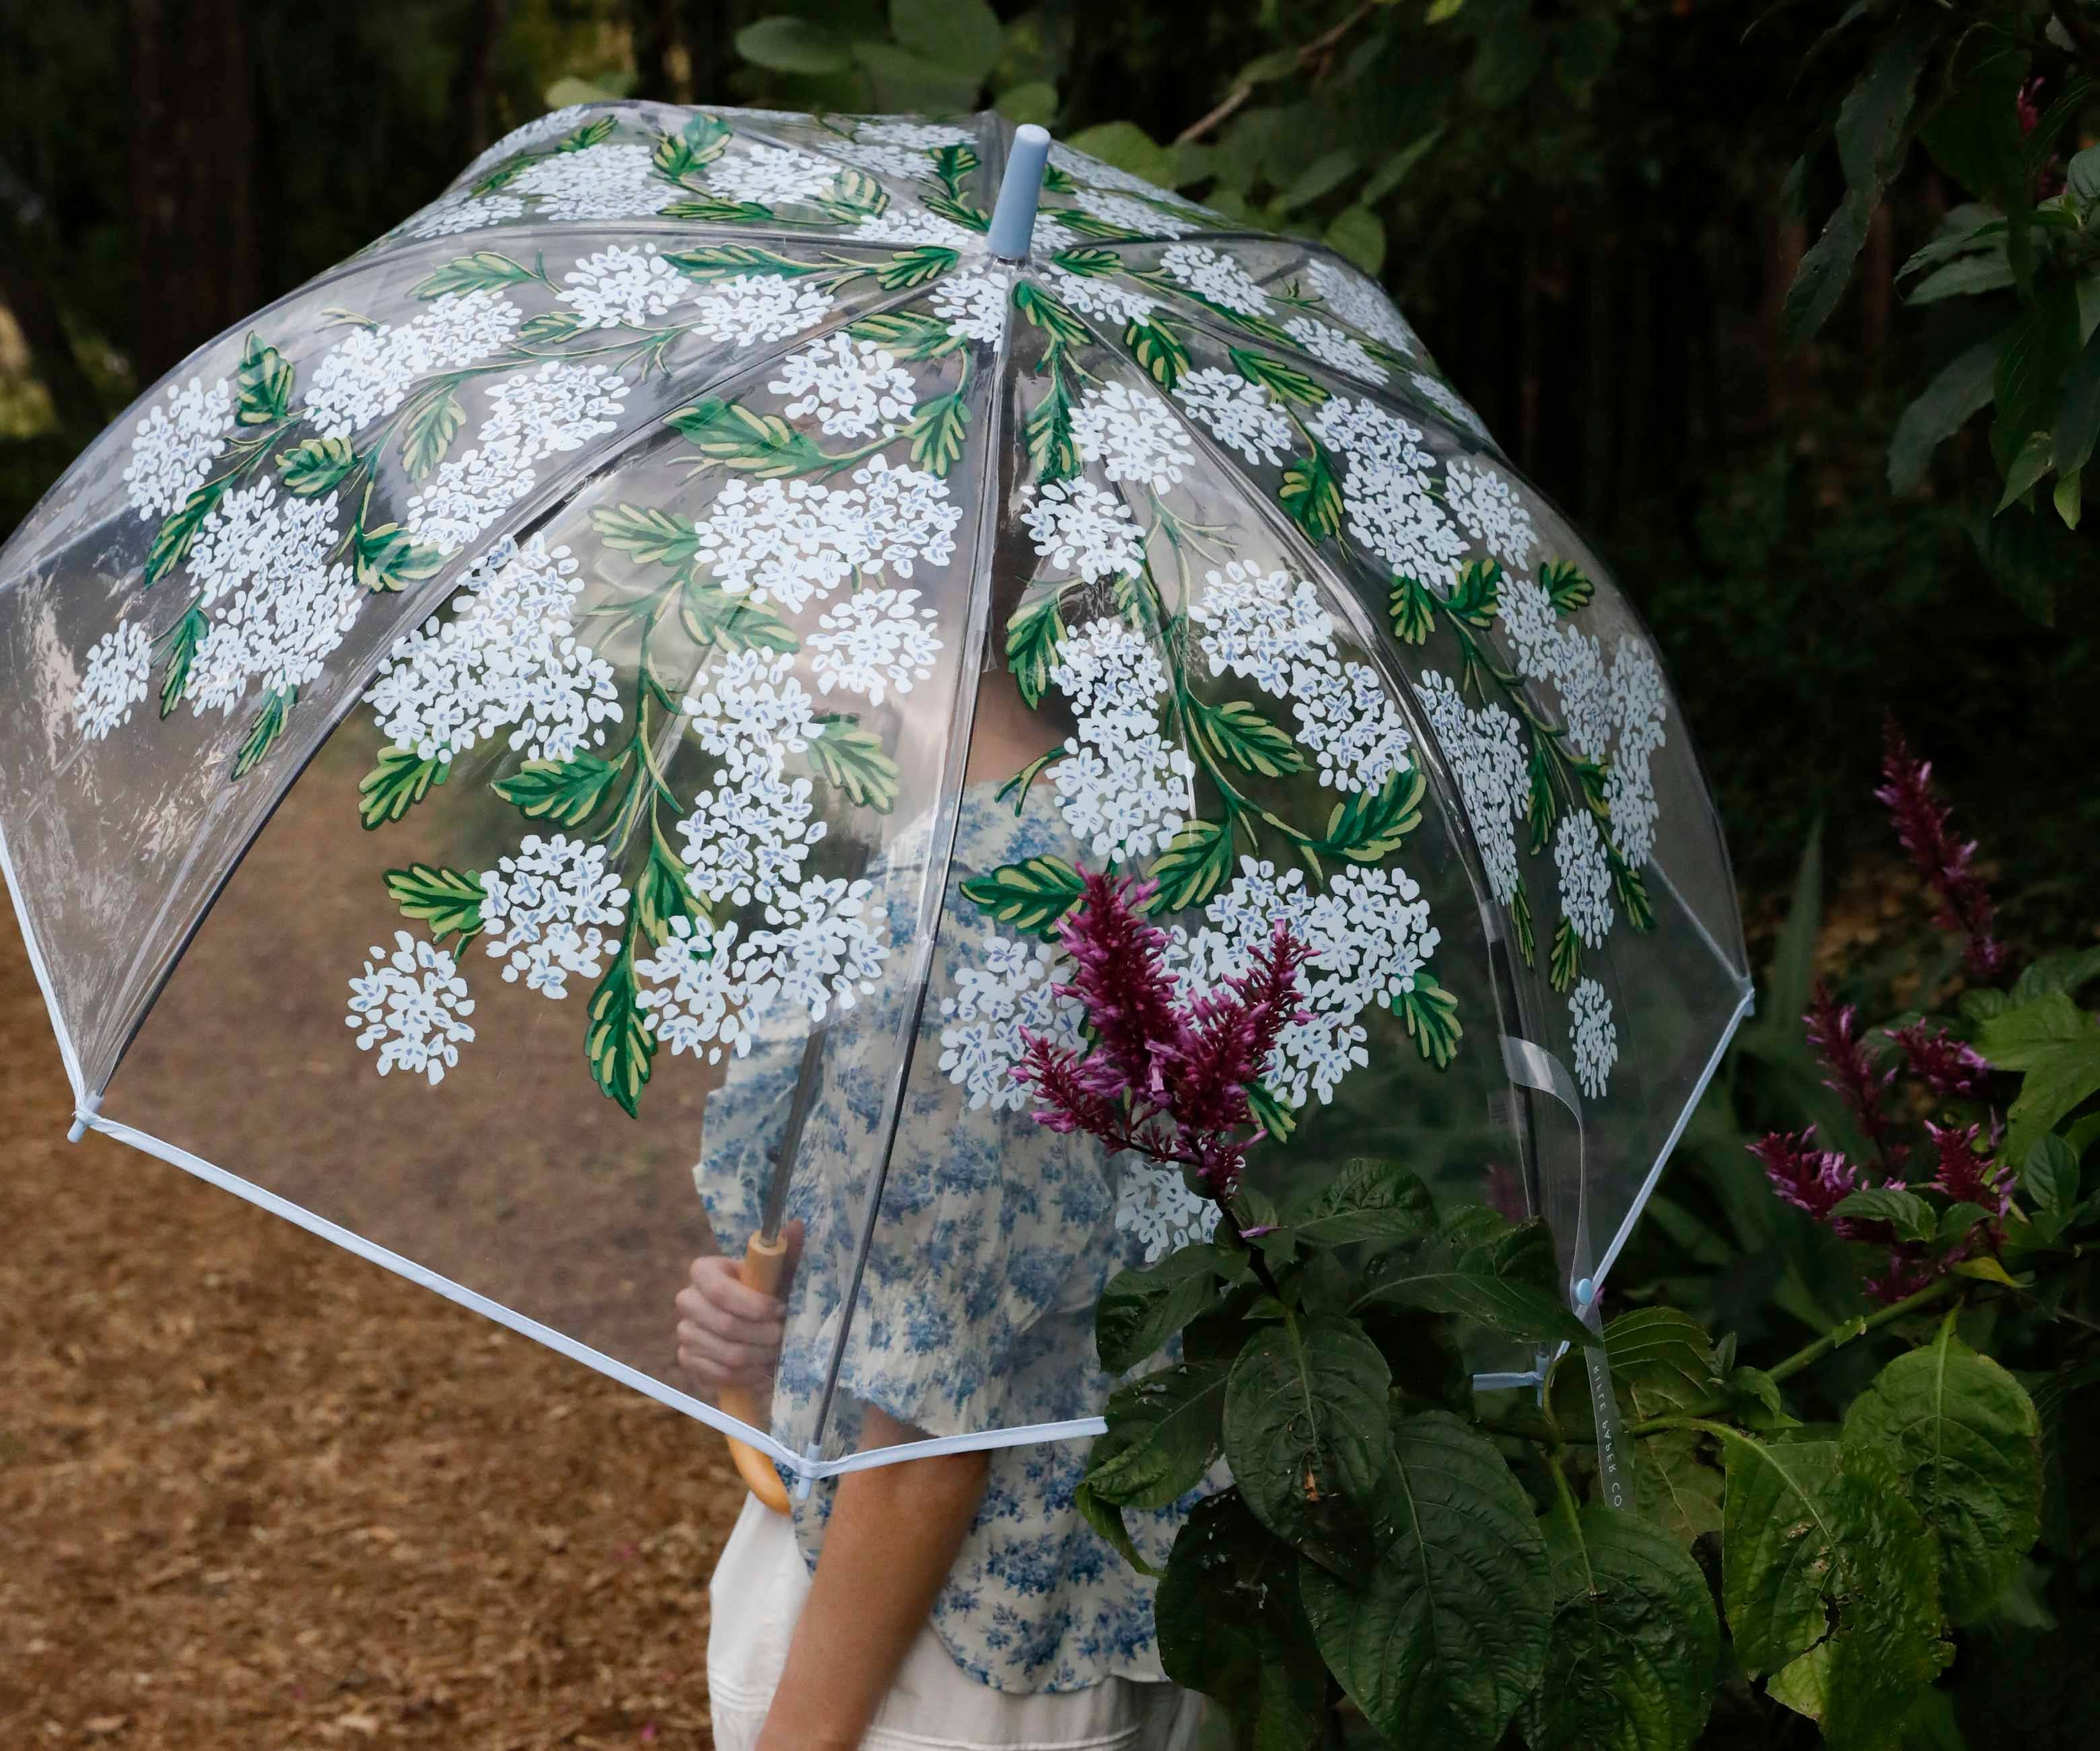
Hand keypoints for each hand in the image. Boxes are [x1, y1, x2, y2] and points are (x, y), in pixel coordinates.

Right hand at [674, 1221, 800, 1388]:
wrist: (752, 1321)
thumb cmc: (766, 1291)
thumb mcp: (779, 1271)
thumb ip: (786, 1251)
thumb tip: (795, 1226)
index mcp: (704, 1271)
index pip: (719, 1290)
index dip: (753, 1305)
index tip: (780, 1310)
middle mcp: (688, 1300)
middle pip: (723, 1326)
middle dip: (761, 1335)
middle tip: (783, 1336)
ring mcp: (685, 1332)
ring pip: (725, 1355)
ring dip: (759, 1357)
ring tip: (778, 1352)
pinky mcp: (688, 1359)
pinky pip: (719, 1375)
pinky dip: (748, 1376)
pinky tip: (764, 1368)